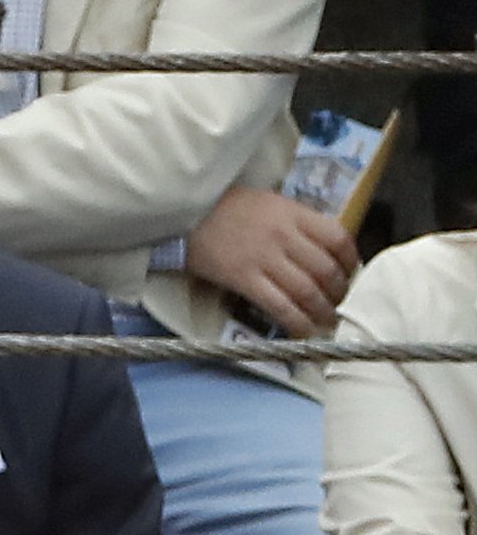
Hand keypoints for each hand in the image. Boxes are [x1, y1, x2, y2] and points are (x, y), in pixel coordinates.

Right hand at [185, 183, 359, 338]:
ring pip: (306, 291)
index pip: (338, 238)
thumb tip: (318, 248)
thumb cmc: (224, 206)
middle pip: (325, 269)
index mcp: (293, 213)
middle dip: (338, 292)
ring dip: (322, 311)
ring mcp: (264, 259)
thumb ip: (295, 222)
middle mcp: (284, 236)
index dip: (351, 260)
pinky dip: (296, 322)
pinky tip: (303, 331)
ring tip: (326, 321)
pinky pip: (278, 305)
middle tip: (338, 303)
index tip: (349, 273)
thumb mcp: (269, 203)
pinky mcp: (243, 279)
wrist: (183, 211)